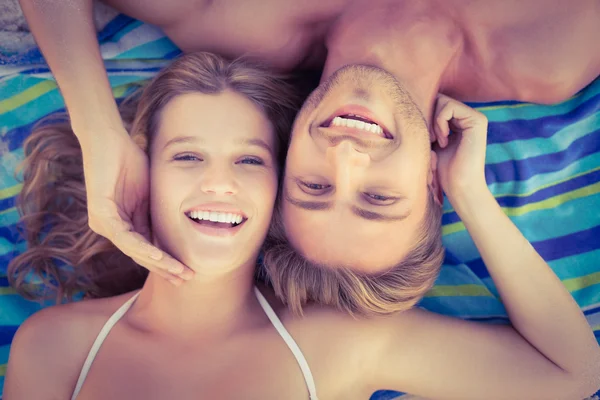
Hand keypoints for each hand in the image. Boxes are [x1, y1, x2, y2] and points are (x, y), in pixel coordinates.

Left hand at [80, 128, 193, 284]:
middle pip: (140, 254)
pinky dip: (142, 247)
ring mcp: (103, 222)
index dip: (167, 260)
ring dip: (158, 263)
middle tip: (185, 280)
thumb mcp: (148, 194)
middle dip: (164, 268)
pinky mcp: (100, 213)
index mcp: (122, 222)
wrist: (109, 140)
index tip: (186, 270)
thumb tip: (174, 232)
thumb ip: (156, 215)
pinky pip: (124, 236)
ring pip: (134, 250)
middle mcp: (110, 227)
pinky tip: (158, 257)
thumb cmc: (129, 161)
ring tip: (178, 271)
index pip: (147, 248)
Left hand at [432, 94, 488, 202]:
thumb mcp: (431, 142)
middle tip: (430, 139)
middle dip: (428, 117)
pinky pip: (449, 107)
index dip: (425, 116)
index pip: (435, 103)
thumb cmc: (442, 169)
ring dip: (433, 121)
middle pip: (438, 99)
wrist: (460, 186)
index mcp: (459, 121)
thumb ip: (428, 124)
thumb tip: (412, 105)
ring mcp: (475, 117)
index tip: (426, 138)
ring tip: (436, 140)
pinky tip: (443, 140)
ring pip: (442, 101)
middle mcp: (469, 116)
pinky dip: (440, 122)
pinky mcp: (478, 120)